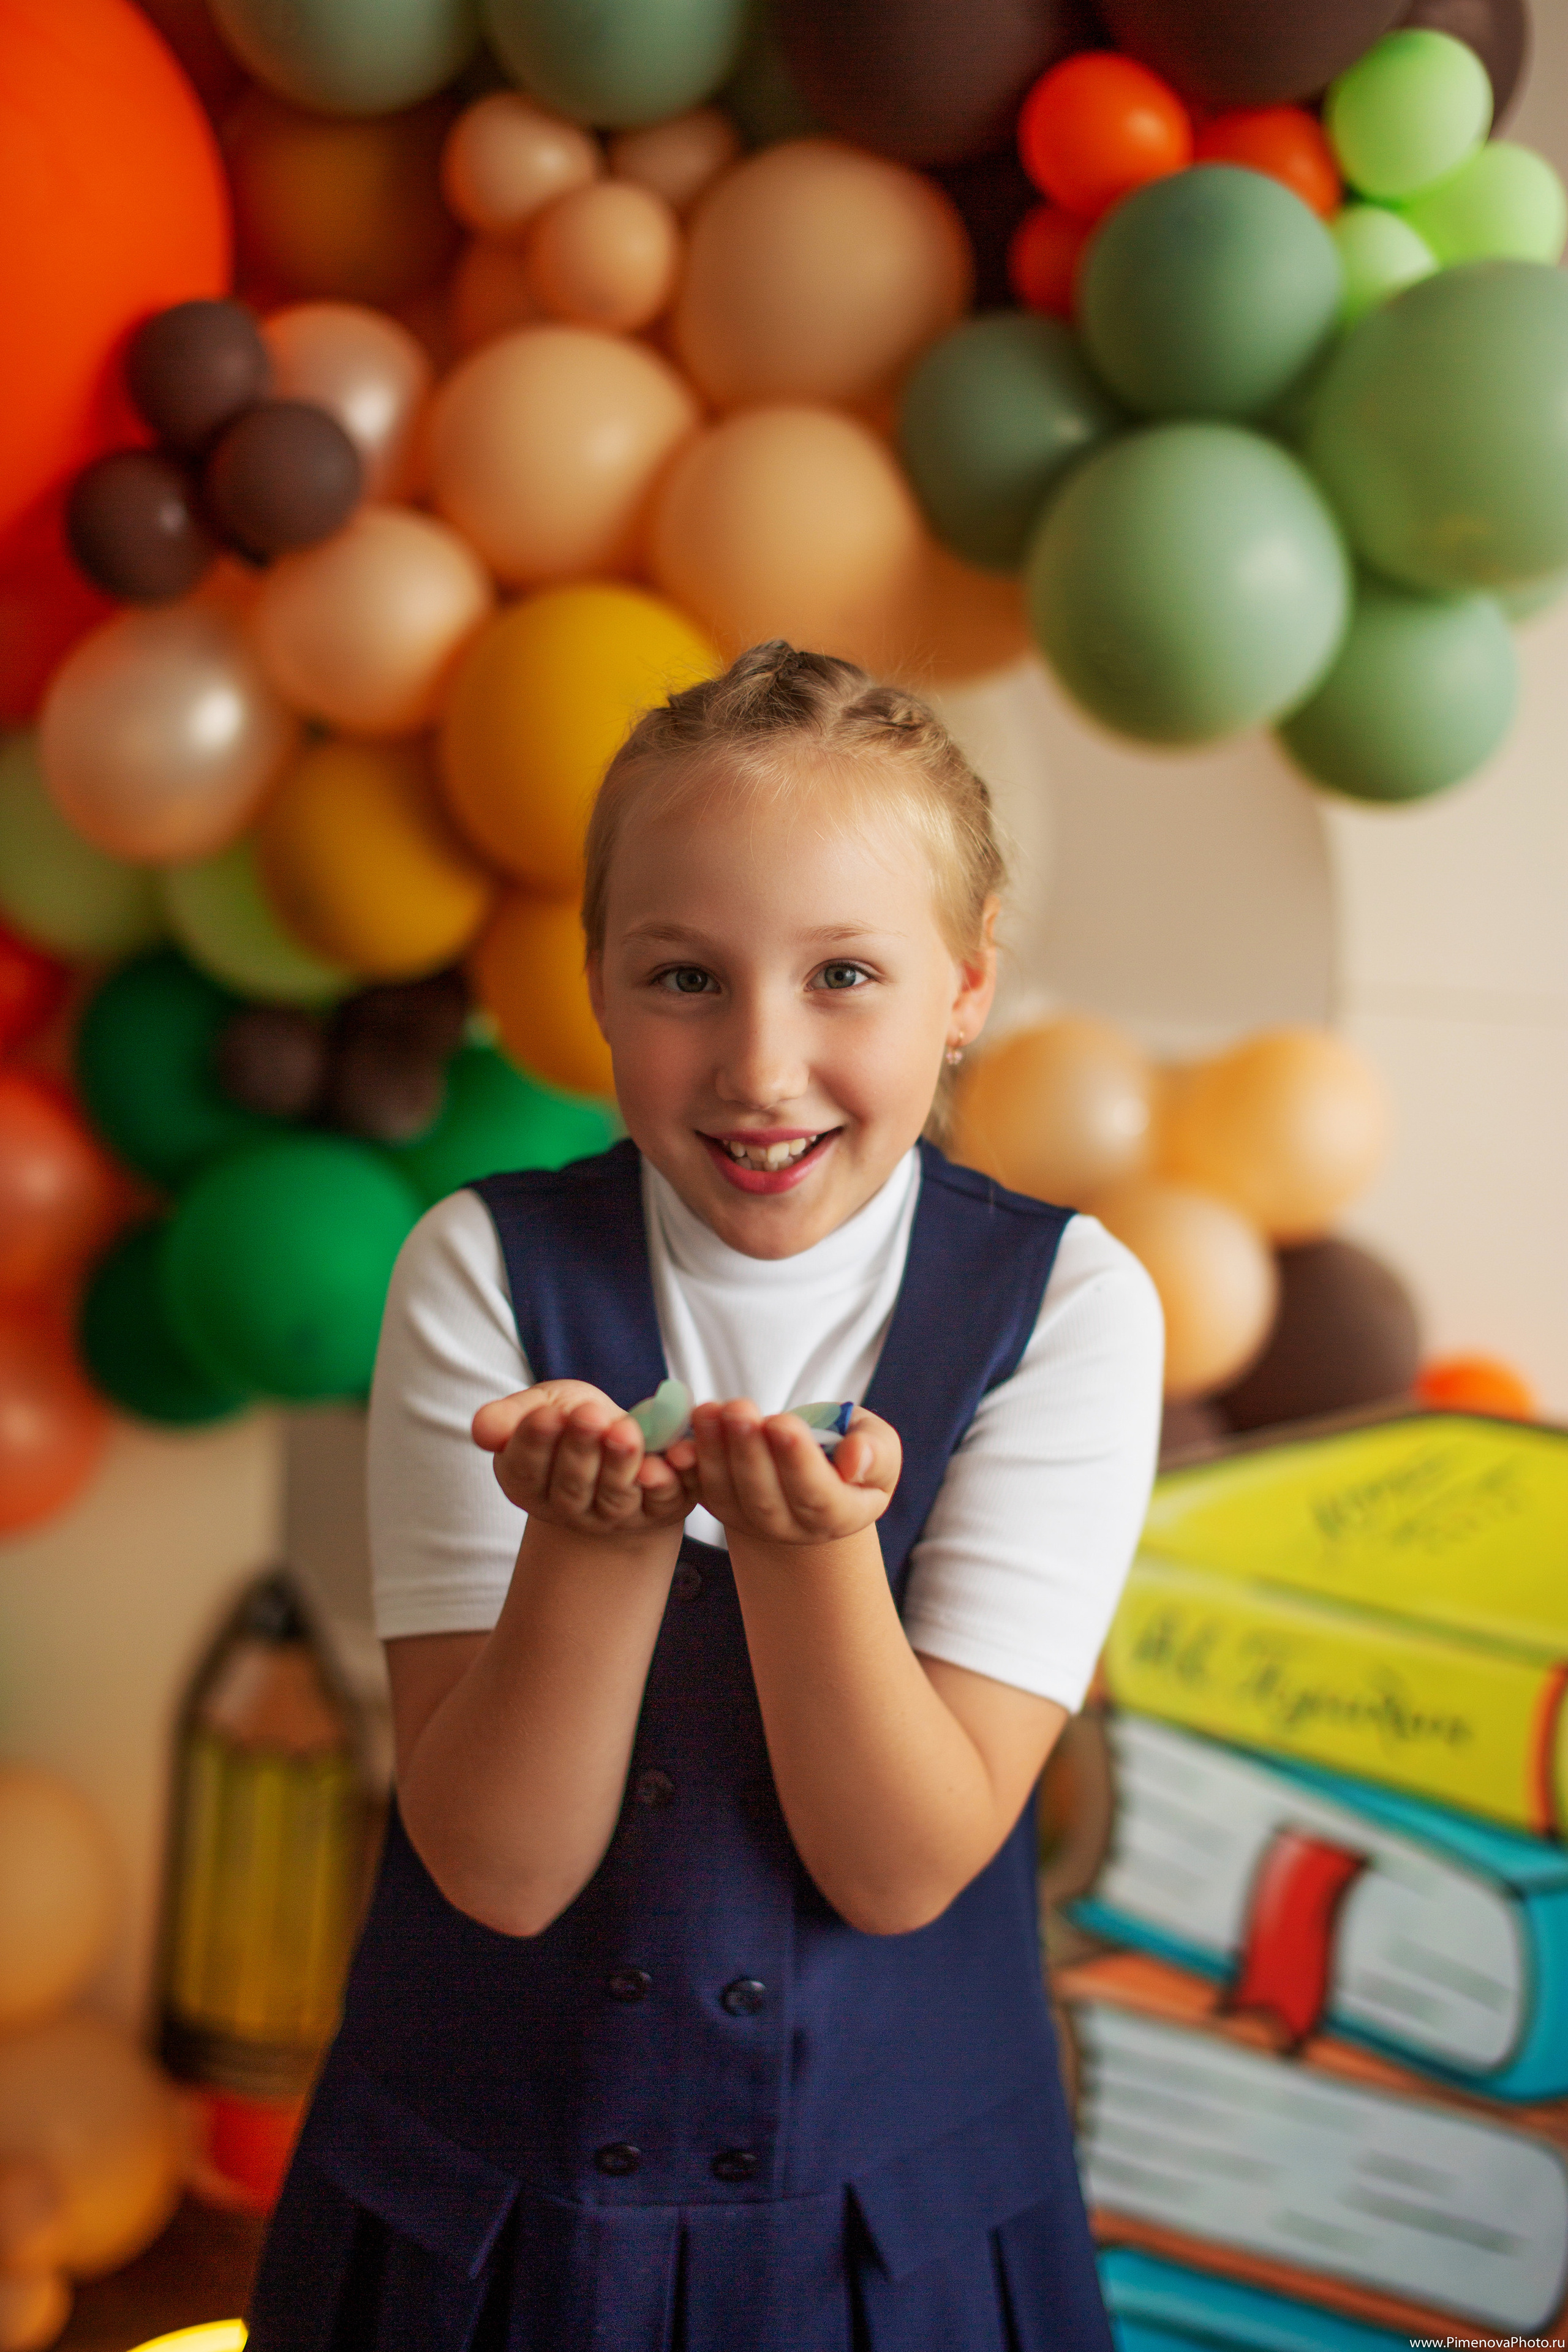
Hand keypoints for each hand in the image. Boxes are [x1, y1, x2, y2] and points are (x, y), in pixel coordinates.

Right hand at [473, 1381, 691, 1540]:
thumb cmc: (570, 1420)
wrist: (619, 1438)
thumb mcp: (538, 1407)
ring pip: (615, 1498)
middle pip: (571, 1488)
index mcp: (528, 1486)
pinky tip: (674, 1456)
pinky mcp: (658, 1510)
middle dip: (581, 1451)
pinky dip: (670, 1480)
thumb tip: (482, 1431)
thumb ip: (508, 1418)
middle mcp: (569, 1511)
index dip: (536, 1443)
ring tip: (625, 1431)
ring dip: (621, 1465)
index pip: (526, 1470)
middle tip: (589, 1417)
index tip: (547, 1415)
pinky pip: (664, 1501)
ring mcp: (614, 1517)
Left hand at [666, 1402, 899, 1548]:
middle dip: (749, 1452)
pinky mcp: (723, 1506)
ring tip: (709, 1410)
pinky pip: (702, 1486)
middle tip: (739, 1409)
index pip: (819, 1498)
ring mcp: (754, 1522)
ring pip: (729, 1494)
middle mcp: (795, 1529)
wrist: (814, 1469)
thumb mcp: (880, 1448)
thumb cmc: (851, 1452)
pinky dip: (691, 1460)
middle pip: (766, 1499)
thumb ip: (876, 1452)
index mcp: (841, 1515)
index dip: (798, 1463)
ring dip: (714, 1451)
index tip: (782, 1425)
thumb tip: (856, 1458)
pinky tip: (686, 1428)